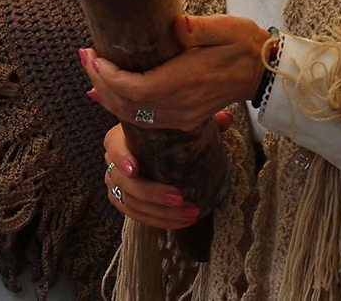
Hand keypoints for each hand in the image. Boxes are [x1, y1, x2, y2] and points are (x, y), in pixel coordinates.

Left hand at [80, 14, 270, 131]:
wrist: (261, 73)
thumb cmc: (243, 44)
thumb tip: (178, 24)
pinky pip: (142, 119)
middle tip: (84, 56)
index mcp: (186, 82)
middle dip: (100, 82)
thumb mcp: (227, 28)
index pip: (135, 88)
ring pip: (131, 115)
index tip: (93, 55)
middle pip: (127, 104)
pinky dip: (120, 107)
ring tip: (92, 71)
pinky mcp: (182, 119)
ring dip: (107, 95)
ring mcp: (181, 116)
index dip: (108, 76)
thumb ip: (201, 28)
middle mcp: (180, 106)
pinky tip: (106, 95)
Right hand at [103, 113, 231, 228]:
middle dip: (153, 194)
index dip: (122, 158)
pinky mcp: (123, 202)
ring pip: (132, 204)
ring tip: (190, 213)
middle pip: (126, 183)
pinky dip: (159, 221)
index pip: (113, 147)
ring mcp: (116, 184)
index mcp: (120, 138)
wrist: (151, 149)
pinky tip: (181, 221)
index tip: (136, 170)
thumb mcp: (178, 125)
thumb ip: (200, 120)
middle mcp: (113, 163)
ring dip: (161, 213)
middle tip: (180, 198)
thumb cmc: (163, 134)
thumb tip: (227, 118)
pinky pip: (137, 216)